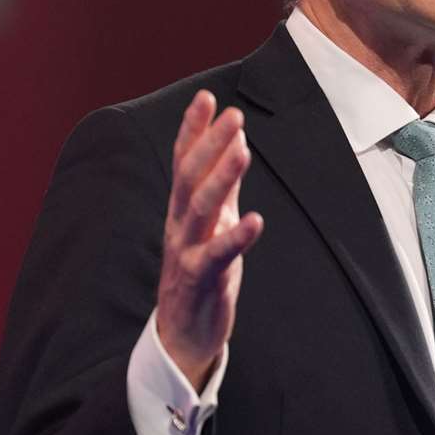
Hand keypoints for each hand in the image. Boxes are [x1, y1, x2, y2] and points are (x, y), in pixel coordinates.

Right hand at [156, 90, 263, 391]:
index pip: (184, 161)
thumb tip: (233, 145)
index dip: (193, 129)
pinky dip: (235, 237)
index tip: (206, 97)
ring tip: (243, 152)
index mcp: (181, 210)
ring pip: (199, 209)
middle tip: (232, 114)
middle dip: (210, 144)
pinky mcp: (199, 281)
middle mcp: (178, 226)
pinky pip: (216, 256)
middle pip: (189, 178)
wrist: (182, 337)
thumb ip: (220, 188)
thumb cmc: (200, 276)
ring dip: (221, 179)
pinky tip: (255, 220)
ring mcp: (186, 252)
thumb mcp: (211, 225)